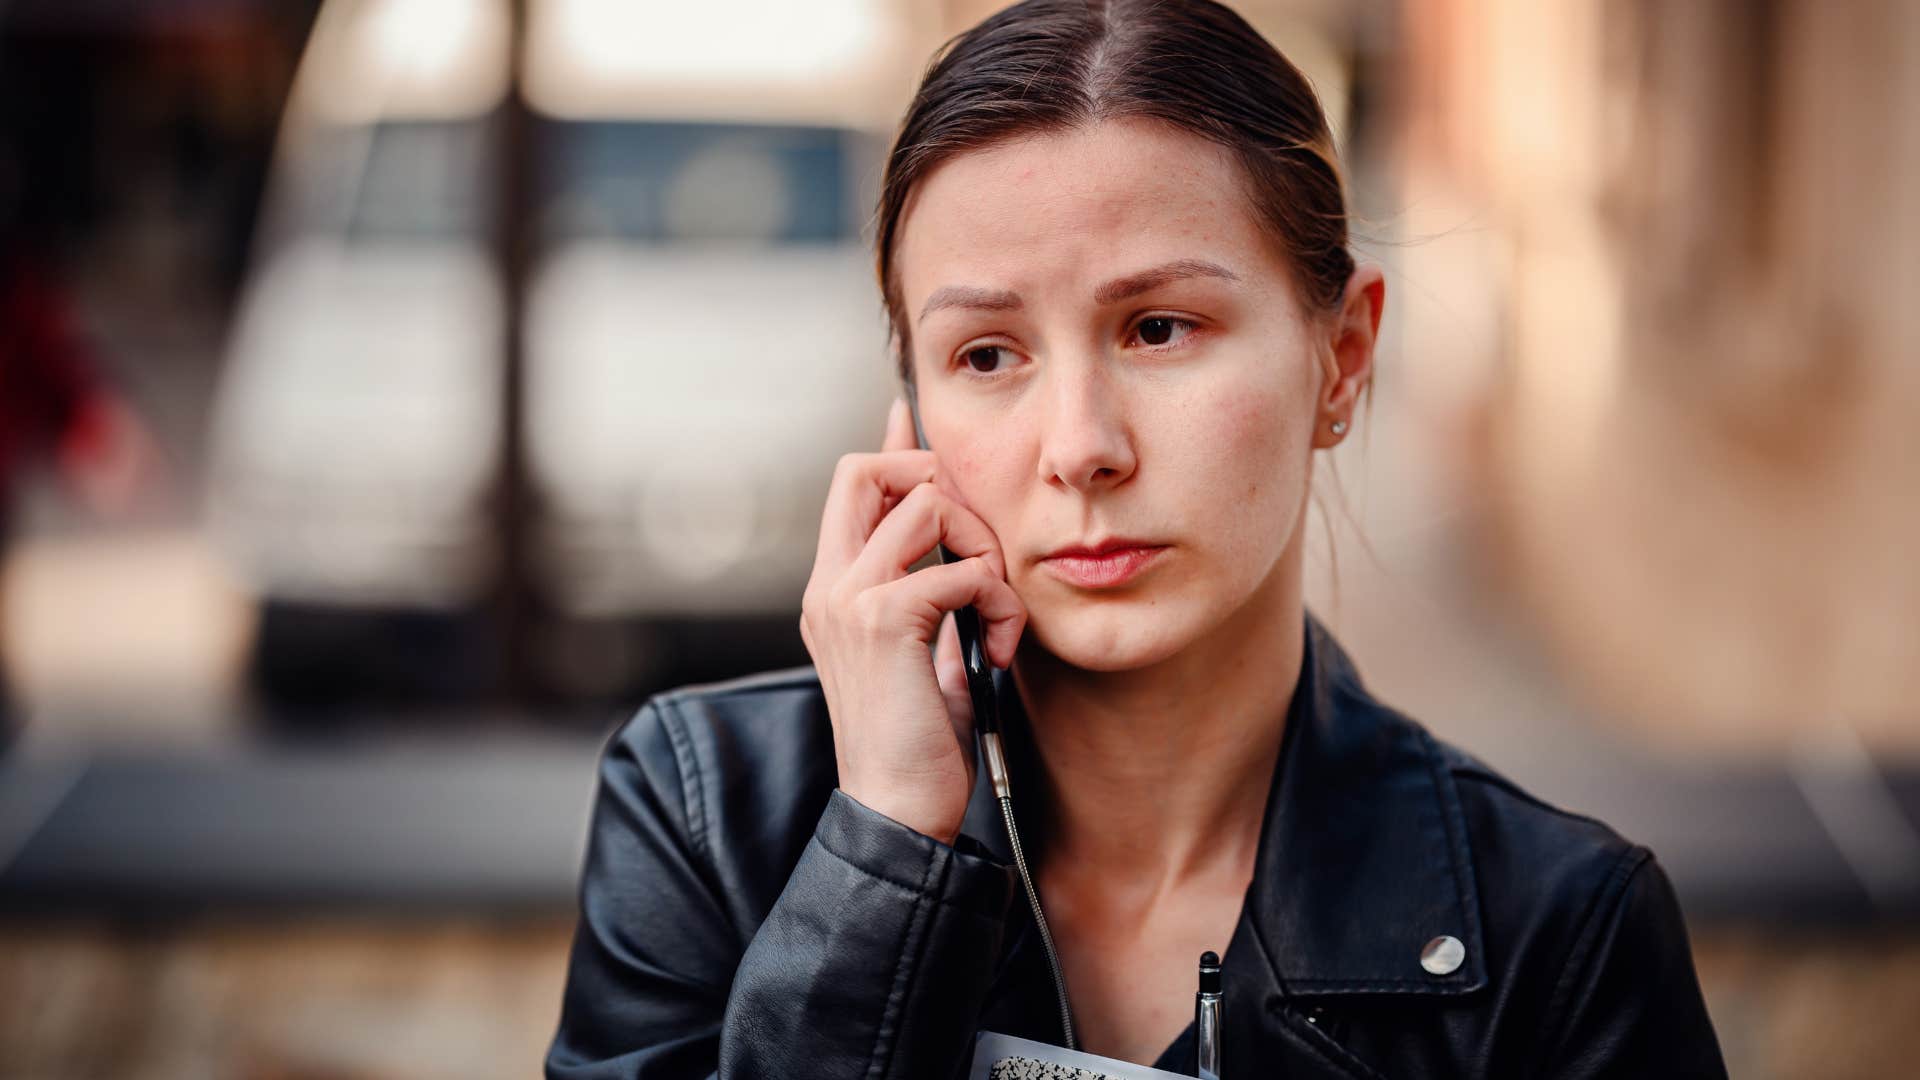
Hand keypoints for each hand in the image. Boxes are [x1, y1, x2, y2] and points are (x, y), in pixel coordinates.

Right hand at [798, 397, 1025, 844]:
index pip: (852, 482)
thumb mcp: (925, 654)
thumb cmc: (917, 744)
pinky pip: (961, 569)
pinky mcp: (884, 621)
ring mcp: (850, 599)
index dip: (895, 445)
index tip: (919, 423)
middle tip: (979, 549)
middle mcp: (831, 584)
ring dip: (985, 551)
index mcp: (834, 589)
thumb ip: (933, 598)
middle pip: (871, 467)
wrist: (896, 813)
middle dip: (941, 483)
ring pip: (929, 505)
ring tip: (996, 613)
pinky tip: (998, 650)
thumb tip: (960, 558)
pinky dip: (998, 602)